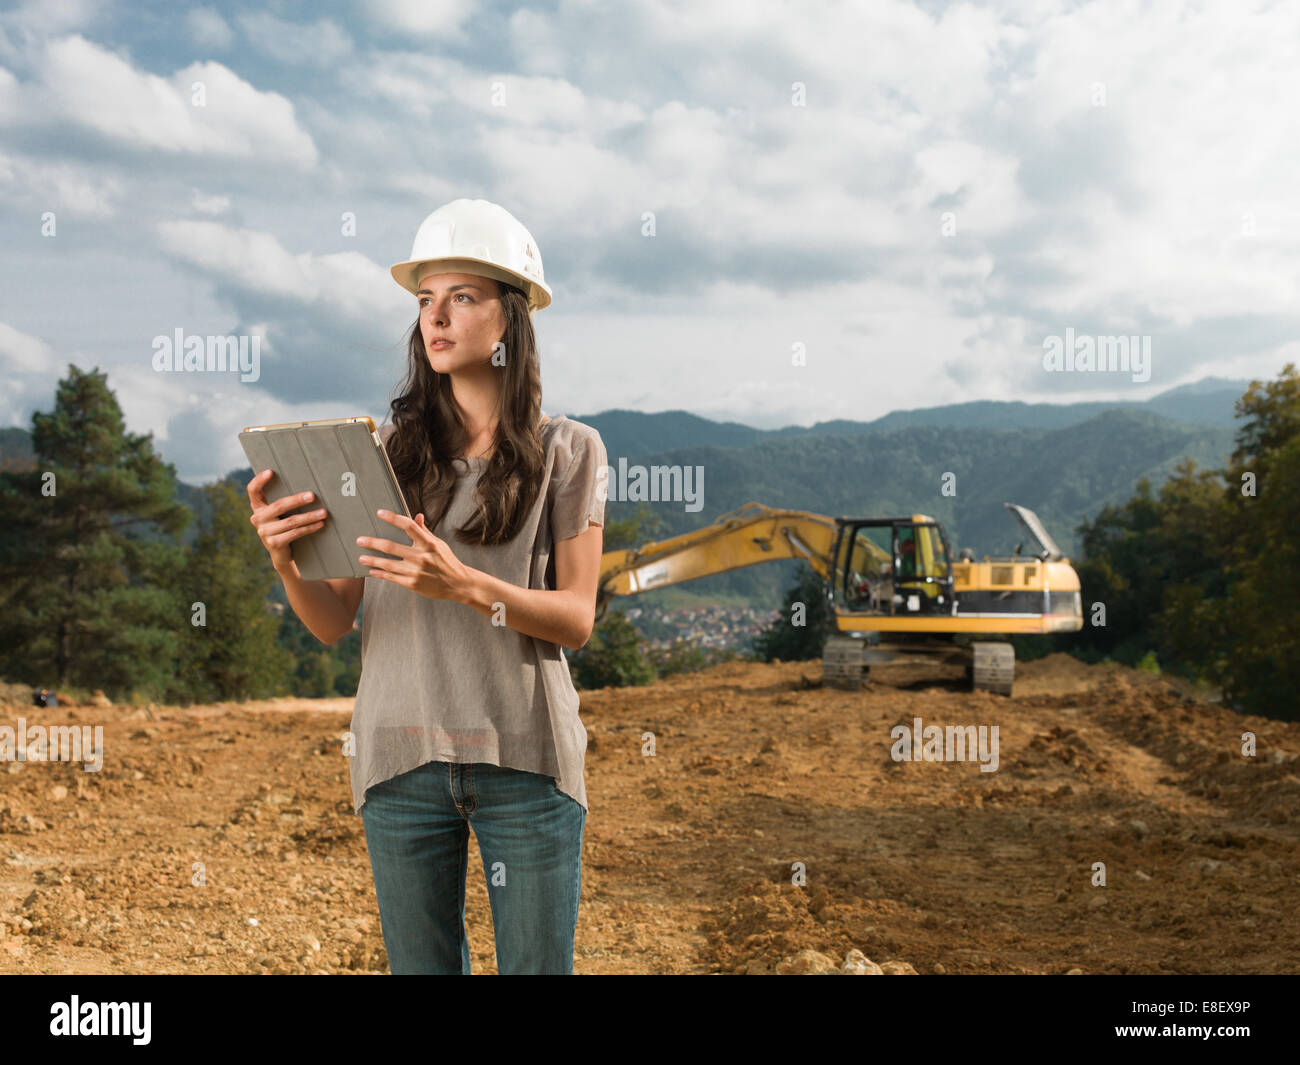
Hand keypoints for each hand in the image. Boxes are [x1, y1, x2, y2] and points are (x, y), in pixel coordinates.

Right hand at [246, 469, 327, 574]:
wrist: (281, 553)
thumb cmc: (284, 526)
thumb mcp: (279, 514)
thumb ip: (284, 502)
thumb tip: (308, 488)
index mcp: (258, 507)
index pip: (253, 491)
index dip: (259, 481)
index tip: (271, 471)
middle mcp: (257, 518)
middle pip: (279, 506)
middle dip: (297, 500)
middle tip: (312, 496)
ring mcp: (264, 532)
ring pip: (291, 521)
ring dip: (310, 516)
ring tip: (324, 513)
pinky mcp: (274, 543)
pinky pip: (295, 533)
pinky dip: (310, 528)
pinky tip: (320, 524)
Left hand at [358, 510, 474, 602]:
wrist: (459, 584)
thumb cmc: (448, 562)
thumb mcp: (439, 544)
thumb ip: (425, 531)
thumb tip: (417, 516)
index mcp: (429, 543)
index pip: (408, 526)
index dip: (393, 518)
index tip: (380, 513)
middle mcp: (421, 556)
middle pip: (390, 546)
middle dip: (372, 543)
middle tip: (359, 540)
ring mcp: (415, 571)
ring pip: (387, 564)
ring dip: (372, 560)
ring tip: (361, 557)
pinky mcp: (413, 584)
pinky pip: (392, 578)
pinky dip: (380, 574)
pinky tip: (372, 571)